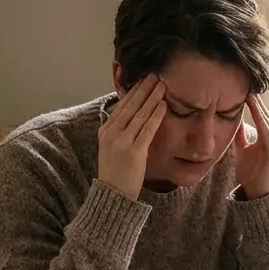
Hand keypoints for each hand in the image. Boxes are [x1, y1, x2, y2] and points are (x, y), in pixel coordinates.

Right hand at [97, 74, 166, 198]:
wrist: (113, 194)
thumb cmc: (116, 172)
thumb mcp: (111, 148)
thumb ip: (119, 132)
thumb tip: (131, 116)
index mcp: (105, 131)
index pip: (121, 106)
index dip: (134, 91)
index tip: (144, 80)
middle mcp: (111, 133)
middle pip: (130, 106)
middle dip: (144, 89)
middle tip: (155, 75)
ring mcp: (122, 142)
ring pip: (139, 114)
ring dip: (152, 97)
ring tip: (162, 85)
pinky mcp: (134, 152)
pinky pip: (147, 129)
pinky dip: (156, 115)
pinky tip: (163, 105)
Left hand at [234, 94, 268, 198]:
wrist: (259, 194)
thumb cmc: (252, 173)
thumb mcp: (243, 150)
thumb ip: (240, 136)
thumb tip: (232, 121)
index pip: (262, 115)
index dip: (253, 103)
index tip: (244, 89)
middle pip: (265, 115)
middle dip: (256, 101)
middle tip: (247, 84)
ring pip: (267, 120)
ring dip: (259, 107)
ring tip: (250, 93)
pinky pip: (267, 131)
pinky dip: (262, 119)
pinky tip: (255, 109)